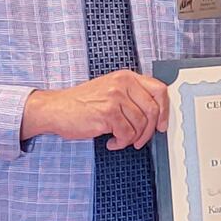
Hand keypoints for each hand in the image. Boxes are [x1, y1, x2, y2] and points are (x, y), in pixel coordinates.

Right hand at [22, 71, 167, 150]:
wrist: (56, 108)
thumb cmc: (82, 103)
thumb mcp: (110, 91)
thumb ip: (131, 97)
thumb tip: (155, 115)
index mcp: (126, 77)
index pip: (159, 90)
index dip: (164, 110)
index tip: (161, 124)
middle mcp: (122, 84)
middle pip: (152, 110)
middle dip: (148, 131)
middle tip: (140, 140)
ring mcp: (115, 97)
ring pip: (140, 125)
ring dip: (132, 139)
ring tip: (119, 139)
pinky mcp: (107, 113)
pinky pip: (126, 134)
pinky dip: (121, 143)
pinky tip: (111, 142)